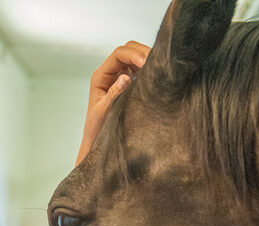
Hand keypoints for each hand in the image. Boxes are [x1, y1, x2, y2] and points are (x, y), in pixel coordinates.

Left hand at [76, 41, 149, 165]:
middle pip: (129, 50)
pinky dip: (150, 70)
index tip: (147, 63)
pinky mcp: (130, 83)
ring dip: (149, 60)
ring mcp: (120, 76)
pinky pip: (141, 70)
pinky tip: (158, 77)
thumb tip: (125, 76)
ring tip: (160, 70)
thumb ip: (114, 94)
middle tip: (158, 64)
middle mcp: (110, 73)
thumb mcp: (104, 112)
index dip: (134, 54)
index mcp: (100, 76)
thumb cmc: (98, 129)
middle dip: (144, 52)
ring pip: (137, 57)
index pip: (119, 54)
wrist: (98, 142)